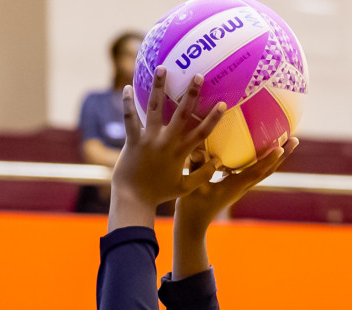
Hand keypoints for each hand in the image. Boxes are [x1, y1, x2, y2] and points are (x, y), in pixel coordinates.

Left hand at [110, 70, 224, 222]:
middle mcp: (166, 142)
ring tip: (161, 68)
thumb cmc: (158, 193)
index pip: (202, 132)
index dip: (213, 118)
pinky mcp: (132, 141)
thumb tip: (218, 161)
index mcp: (181, 152)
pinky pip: (130, 119)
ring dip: (159, 88)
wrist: (132, 200)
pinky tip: (127, 87)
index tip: (224, 103)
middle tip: (198, 75)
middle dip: (191, 94)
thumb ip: (202, 174)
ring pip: (155, 109)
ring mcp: (149, 140)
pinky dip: (127, 103)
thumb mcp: (184, 187)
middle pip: (181, 114)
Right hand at [176, 137, 298, 232]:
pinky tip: (263, 152)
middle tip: (295, 139)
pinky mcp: (236, 188)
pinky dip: (264, 162)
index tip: (280, 148)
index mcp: (233, 187)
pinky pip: (255, 173)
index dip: (267, 160)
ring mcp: (240, 188)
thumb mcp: (192, 186)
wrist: (193, 225)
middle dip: (281, 156)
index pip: (255, 173)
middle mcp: (241, 187)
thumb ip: (197, 166)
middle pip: (267, 171)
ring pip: (263, 172)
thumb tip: (199, 149)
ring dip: (276, 159)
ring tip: (287, 143)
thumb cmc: (191, 208)